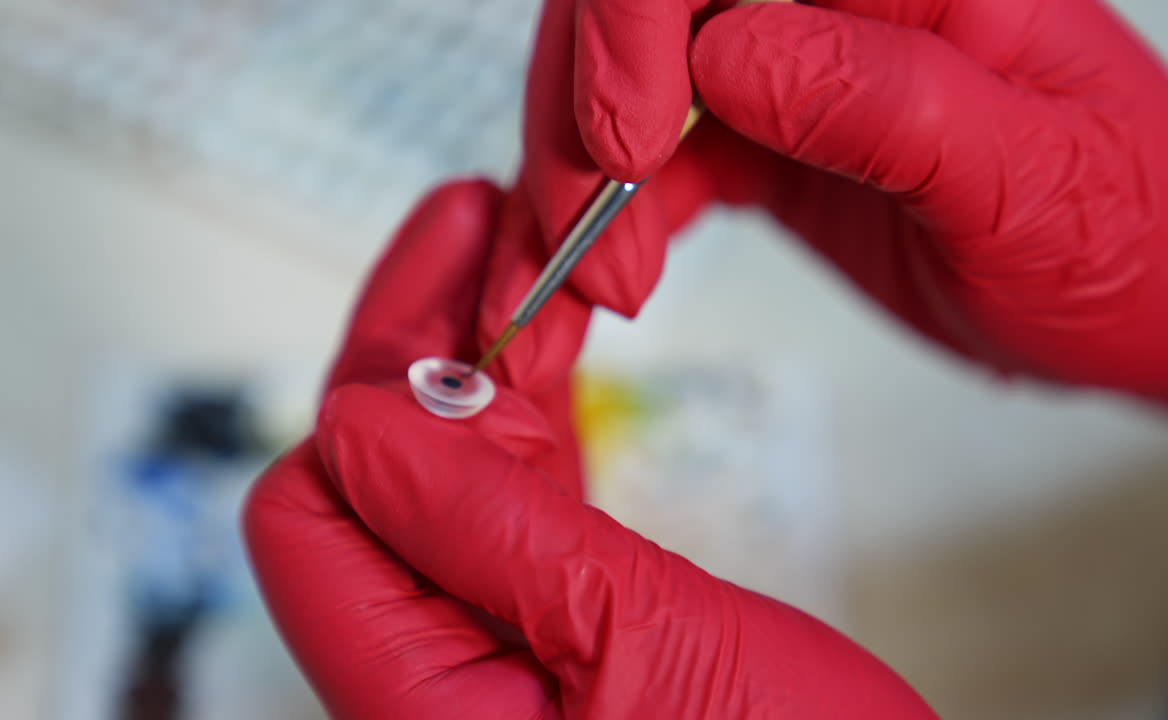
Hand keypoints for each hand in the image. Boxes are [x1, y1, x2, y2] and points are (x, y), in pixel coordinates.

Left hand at [244, 180, 936, 717]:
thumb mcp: (646, 647)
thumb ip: (493, 537)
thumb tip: (360, 425)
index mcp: (418, 699)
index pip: (310, 521)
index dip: (365, 397)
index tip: (444, 302)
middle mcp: (432, 671)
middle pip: (375, 477)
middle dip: (419, 342)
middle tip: (473, 222)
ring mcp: (493, 641)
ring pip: (444, 472)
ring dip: (473, 359)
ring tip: (514, 247)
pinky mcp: (555, 621)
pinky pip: (511, 501)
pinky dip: (524, 415)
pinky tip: (544, 340)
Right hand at [489, 0, 1167, 399]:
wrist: (1135, 298)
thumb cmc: (1121, 234)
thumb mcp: (1023, 179)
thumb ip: (884, 104)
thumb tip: (723, 54)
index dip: (630, 28)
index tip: (626, 149)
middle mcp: (822, 1)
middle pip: (628, 15)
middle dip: (577, 131)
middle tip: (586, 253)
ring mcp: (782, 66)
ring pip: (612, 94)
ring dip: (565, 196)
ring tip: (574, 300)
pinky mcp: (757, 136)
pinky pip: (643, 167)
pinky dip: (594, 231)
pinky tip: (588, 291)